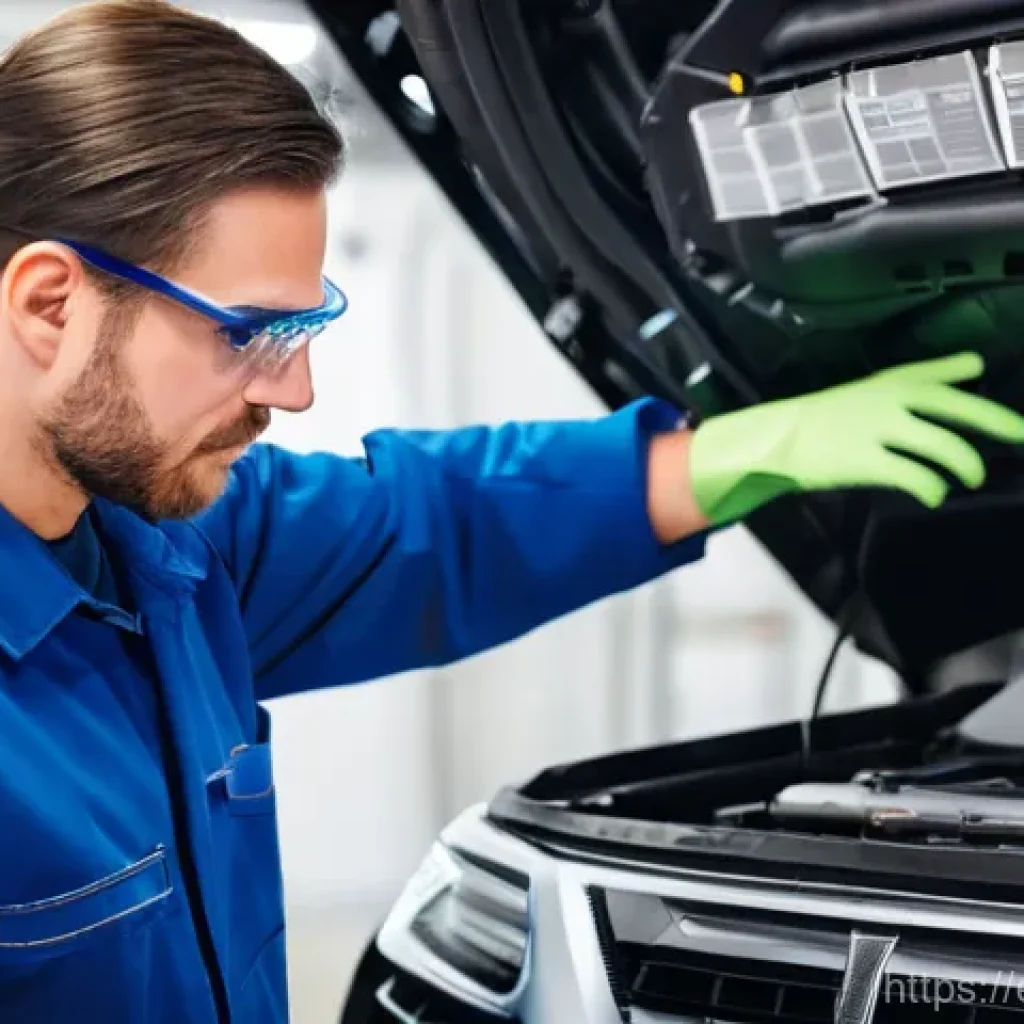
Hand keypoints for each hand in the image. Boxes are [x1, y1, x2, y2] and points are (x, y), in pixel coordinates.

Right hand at [685, 352, 1023, 526]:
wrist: (777, 437)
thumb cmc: (825, 416)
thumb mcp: (874, 386)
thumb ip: (925, 376)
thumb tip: (976, 364)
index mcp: (893, 383)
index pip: (944, 380)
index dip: (981, 390)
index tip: (1005, 398)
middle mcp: (892, 400)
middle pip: (958, 410)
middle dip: (998, 424)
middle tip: (1023, 437)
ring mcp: (881, 430)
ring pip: (944, 446)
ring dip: (966, 465)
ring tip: (972, 478)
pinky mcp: (868, 461)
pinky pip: (915, 476)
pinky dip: (932, 489)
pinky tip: (934, 497)